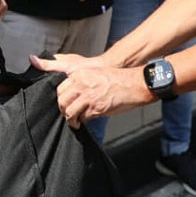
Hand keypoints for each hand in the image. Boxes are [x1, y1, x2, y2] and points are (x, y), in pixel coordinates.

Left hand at [30, 53, 151, 127]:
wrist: (134, 84)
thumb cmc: (118, 79)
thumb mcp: (96, 75)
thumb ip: (83, 82)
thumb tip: (74, 95)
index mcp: (80, 74)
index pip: (61, 89)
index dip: (62, 99)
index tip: (65, 104)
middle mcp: (81, 84)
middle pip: (62, 101)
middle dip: (64, 110)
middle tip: (68, 114)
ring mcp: (88, 96)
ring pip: (69, 111)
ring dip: (71, 119)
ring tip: (74, 122)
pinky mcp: (95, 108)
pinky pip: (83, 118)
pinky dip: (83, 122)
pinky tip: (84, 122)